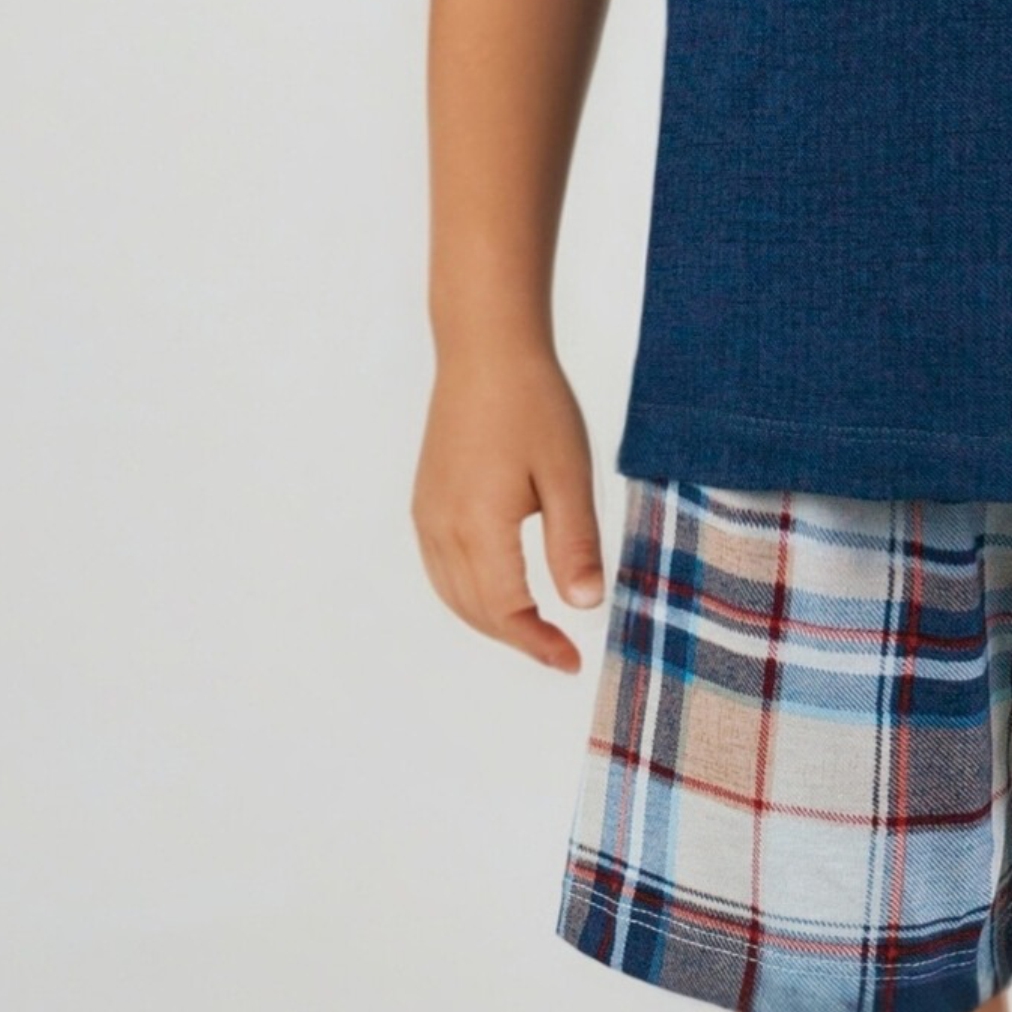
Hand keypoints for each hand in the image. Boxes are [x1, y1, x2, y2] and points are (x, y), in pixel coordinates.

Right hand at [413, 343, 607, 670]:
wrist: (486, 351)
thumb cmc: (532, 404)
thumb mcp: (567, 474)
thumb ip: (574, 543)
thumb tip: (586, 605)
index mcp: (480, 526)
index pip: (506, 611)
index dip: (539, 643)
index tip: (572, 660)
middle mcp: (442, 528)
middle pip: (475, 611)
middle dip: (517, 639)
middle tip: (560, 651)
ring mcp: (427, 515)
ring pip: (452, 595)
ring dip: (490, 622)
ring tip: (534, 630)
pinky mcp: (425, 501)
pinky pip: (439, 569)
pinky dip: (467, 596)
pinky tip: (496, 591)